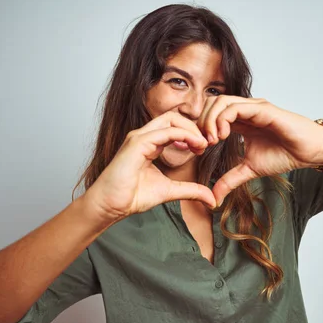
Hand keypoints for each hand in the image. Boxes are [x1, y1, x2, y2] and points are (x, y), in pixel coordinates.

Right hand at [84, 111, 213, 221]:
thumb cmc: (132, 196)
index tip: (205, 149)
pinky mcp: (137, 143)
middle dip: (195, 127)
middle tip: (207, 144)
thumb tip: (212, 199)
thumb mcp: (170, 191)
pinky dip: (184, 135)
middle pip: (175, 117)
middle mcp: (144, 136)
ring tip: (202, 145)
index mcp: (150, 143)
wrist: (110, 205)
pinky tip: (194, 147)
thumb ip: (190, 190)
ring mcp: (139, 137)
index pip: (175, 126)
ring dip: (192, 130)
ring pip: (171, 119)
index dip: (193, 133)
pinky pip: (166, 131)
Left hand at [198, 95, 322, 204]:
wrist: (309, 152)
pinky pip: (236, 107)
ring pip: (220, 101)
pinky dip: (223, 119)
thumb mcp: (249, 170)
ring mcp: (253, 107)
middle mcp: (244, 110)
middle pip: (210, 103)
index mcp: (239, 121)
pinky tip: (223, 136)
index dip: (199, 129)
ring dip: (209, 120)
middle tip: (202, 144)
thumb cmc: (284, 155)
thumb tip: (213, 198)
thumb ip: (230, 180)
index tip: (199, 150)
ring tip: (212, 140)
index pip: (210, 114)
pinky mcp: (263, 109)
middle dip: (200, 123)